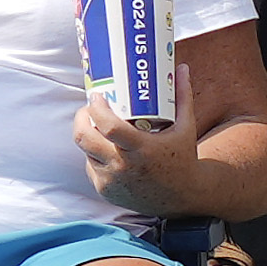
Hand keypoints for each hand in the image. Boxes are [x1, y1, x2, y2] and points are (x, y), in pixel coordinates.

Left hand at [75, 95, 196, 211]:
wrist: (183, 198)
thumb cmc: (183, 158)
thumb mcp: (185, 128)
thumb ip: (182, 97)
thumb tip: (181, 67)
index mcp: (141, 149)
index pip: (108, 126)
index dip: (96, 108)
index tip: (97, 96)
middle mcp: (123, 167)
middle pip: (84, 138)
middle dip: (81, 118)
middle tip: (89, 108)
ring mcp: (111, 181)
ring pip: (85, 151)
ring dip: (88, 136)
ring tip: (97, 125)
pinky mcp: (105, 191)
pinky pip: (91, 167)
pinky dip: (95, 155)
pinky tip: (105, 147)